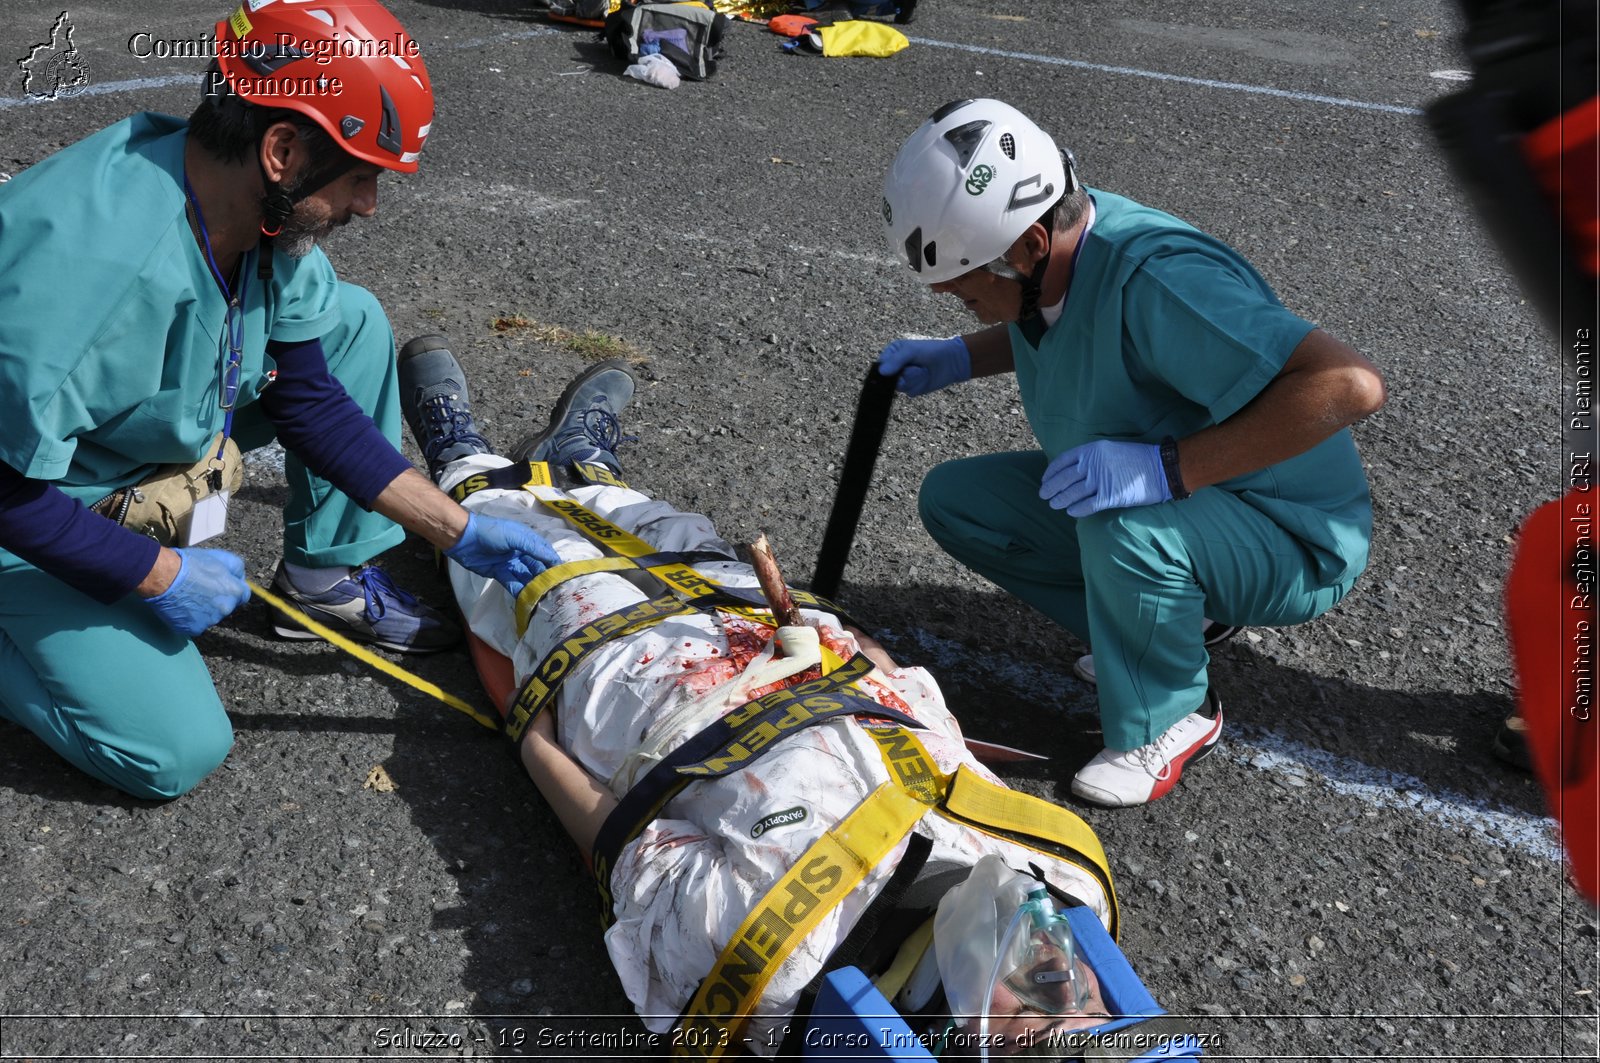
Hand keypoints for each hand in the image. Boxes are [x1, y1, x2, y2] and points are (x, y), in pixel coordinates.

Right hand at [142, 548, 250, 636]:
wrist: (163, 577)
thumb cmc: (189, 565)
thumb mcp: (220, 557)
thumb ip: (236, 568)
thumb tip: (240, 577)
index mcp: (234, 592)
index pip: (243, 595)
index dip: (231, 589)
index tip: (221, 586)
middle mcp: (225, 609)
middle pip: (226, 607)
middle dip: (217, 600)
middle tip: (200, 590)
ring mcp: (209, 621)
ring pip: (210, 617)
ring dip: (203, 610)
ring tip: (188, 597)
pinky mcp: (193, 629)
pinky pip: (195, 625)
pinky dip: (190, 618)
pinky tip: (182, 607)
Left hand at [445, 512, 561, 596]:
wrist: (464, 538)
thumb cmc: (492, 532)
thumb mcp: (516, 537)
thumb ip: (534, 548)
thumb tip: (554, 559)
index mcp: (526, 540)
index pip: (544, 552)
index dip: (553, 563)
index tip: (563, 575)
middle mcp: (520, 552)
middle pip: (536, 566)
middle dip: (544, 576)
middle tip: (554, 589)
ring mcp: (510, 563)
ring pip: (525, 576)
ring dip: (532, 584)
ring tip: (542, 595)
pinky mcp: (499, 573)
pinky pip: (512, 582)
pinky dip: (518, 589)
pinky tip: (526, 597)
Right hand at [876, 336, 970, 396]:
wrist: (952, 361)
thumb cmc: (932, 350)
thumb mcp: (912, 351)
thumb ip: (896, 360)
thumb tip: (882, 373)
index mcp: (892, 353)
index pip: (880, 366)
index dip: (886, 370)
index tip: (898, 368)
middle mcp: (896, 367)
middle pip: (888, 380)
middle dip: (902, 375)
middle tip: (915, 367)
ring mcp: (904, 378)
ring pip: (899, 387)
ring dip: (913, 379)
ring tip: (922, 370)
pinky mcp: (912, 388)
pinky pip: (909, 391)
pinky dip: (918, 385)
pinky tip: (926, 378)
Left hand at [1040, 440, 1170, 517]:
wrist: (1162, 468)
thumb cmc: (1138, 459)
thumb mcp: (1111, 450)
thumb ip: (1092, 459)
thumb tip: (1073, 473)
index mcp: (1093, 450)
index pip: (1063, 461)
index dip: (1050, 472)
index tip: (1045, 480)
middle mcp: (1094, 464)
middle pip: (1064, 478)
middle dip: (1051, 488)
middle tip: (1044, 496)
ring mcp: (1101, 480)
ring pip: (1072, 493)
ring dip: (1060, 500)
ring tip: (1054, 505)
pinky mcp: (1110, 496)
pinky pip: (1086, 505)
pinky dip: (1076, 510)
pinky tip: (1072, 512)